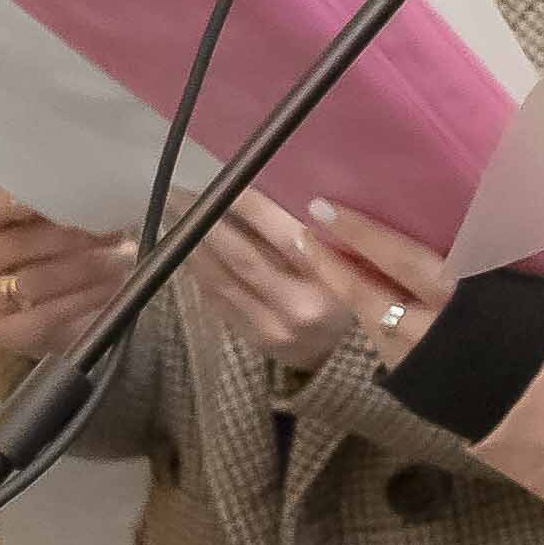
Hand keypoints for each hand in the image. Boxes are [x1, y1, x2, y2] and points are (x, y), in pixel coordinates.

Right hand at [0, 187, 130, 355]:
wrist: (79, 310)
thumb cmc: (76, 251)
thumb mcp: (75, 220)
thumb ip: (73, 203)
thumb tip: (101, 189)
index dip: (19, 201)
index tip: (56, 196)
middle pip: (17, 244)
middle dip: (71, 238)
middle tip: (112, 234)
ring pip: (33, 281)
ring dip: (84, 269)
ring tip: (120, 260)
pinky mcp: (4, 331)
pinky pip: (42, 318)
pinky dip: (81, 302)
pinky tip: (107, 290)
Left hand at [182, 197, 435, 368]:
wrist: (364, 363)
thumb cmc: (369, 299)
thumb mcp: (361, 266)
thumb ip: (329, 237)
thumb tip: (276, 192)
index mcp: (332, 284)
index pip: (284, 236)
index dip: (252, 207)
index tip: (227, 181)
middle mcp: (299, 308)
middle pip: (243, 258)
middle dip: (208, 224)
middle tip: (181, 195)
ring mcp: (273, 328)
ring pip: (224, 281)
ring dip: (193, 248)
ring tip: (174, 220)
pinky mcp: (257, 342)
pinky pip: (220, 303)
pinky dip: (202, 276)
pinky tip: (189, 256)